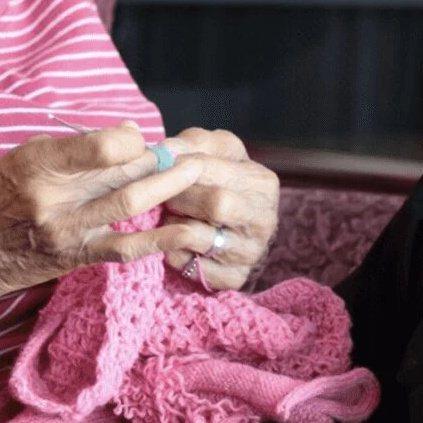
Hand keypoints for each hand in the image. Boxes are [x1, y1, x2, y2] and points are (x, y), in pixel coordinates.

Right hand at [0, 122, 203, 325]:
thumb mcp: (17, 157)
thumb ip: (68, 149)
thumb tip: (124, 136)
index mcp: (35, 164)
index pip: (97, 145)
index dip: (128, 138)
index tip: (137, 135)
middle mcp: (53, 199)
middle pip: (121, 173)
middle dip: (159, 159)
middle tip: (186, 151)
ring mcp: (67, 232)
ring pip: (131, 205)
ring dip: (168, 187)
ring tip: (194, 173)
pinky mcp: (77, 258)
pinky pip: (127, 248)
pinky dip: (164, 239)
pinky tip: (192, 231)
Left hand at [155, 128, 279, 290]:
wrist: (235, 222)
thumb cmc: (219, 178)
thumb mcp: (213, 150)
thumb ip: (191, 144)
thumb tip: (164, 152)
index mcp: (262, 183)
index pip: (209, 169)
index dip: (176, 167)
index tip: (159, 167)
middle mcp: (264, 220)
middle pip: (215, 204)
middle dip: (179, 197)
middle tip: (164, 195)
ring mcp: (252, 253)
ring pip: (197, 237)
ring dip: (172, 226)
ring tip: (169, 217)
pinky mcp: (235, 278)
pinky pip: (193, 268)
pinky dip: (175, 255)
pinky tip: (175, 243)